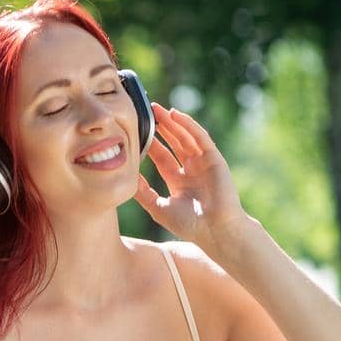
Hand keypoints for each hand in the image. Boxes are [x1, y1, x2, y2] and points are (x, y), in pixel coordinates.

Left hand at [132, 104, 255, 260]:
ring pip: (186, 137)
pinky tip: (176, 115)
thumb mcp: (158, 208)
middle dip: (162, 128)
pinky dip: (188, 125)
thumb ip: (143, 193)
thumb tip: (126, 178)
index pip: (163, 157)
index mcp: (180, 181)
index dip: (151, 144)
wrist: (215, 231)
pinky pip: (200, 137)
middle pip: (174, 143)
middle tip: (147, 112)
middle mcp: (192, 170)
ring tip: (158, 109)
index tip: (137, 132)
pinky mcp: (214, 158)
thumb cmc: (189, 225)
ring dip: (173, 122)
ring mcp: (204, 163)